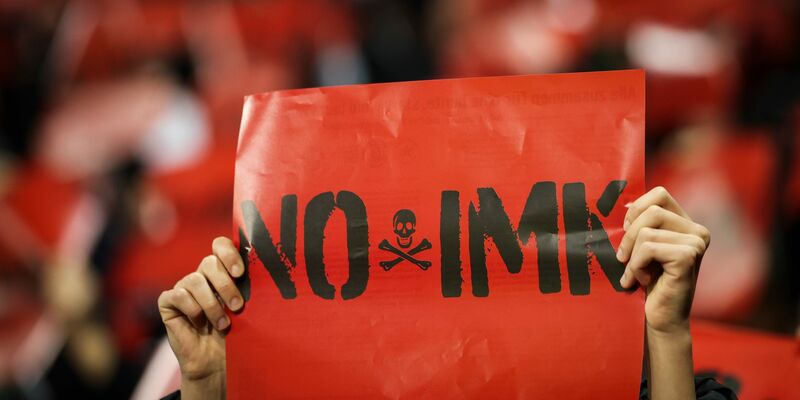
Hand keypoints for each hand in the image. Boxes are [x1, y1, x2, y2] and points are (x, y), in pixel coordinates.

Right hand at [158, 237, 243, 398]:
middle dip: (225, 285)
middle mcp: (203, 276)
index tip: (240, 272)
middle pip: (209, 262)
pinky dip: (192, 309)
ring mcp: (185, 287)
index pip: (221, 246)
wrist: (217, 364)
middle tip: (238, 306)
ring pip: (195, 280)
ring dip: (211, 304)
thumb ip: (251, 289)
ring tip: (224, 324)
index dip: (229, 253)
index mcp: (223, 272)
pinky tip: (200, 323)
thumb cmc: (237, 336)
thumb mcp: (249, 310)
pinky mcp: (169, 302)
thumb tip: (267, 272)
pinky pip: (178, 295)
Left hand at [615, 187, 710, 398]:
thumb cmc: (647, 281)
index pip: (659, 194)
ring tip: (635, 273)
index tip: (626, 231)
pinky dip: (636, 266)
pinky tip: (642, 280)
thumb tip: (623, 204)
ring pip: (646, 231)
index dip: (636, 209)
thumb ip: (639, 224)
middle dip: (628, 235)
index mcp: (686, 224)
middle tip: (623, 258)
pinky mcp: (688, 257)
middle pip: (651, 210)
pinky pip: (648, 248)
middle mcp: (697, 231)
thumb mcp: (641, 247)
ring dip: (632, 255)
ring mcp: (696, 243)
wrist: (660, 318)